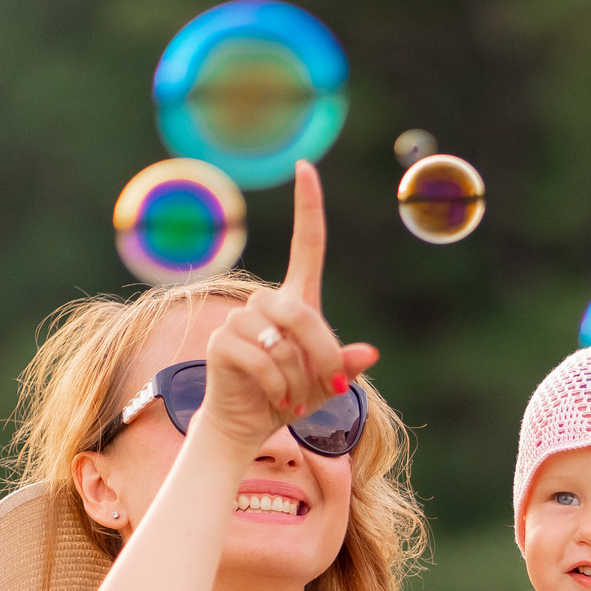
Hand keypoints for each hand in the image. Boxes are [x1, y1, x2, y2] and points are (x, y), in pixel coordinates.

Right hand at [195, 162, 380, 454]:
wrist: (247, 422)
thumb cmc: (290, 396)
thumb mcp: (325, 382)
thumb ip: (344, 366)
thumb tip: (368, 354)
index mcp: (295, 301)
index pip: (305, 245)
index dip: (307, 207)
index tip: (306, 168)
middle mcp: (265, 303)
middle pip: (301, 313)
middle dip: (323, 354)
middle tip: (332, 388)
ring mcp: (239, 320)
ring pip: (283, 342)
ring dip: (298, 377)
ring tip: (294, 397)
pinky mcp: (222, 343)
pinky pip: (262, 360)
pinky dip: (278, 386)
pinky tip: (278, 399)